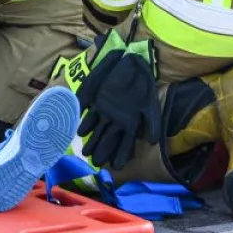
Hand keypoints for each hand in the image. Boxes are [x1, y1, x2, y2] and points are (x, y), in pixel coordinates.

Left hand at [74, 40, 160, 168]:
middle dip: (103, 151)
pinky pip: (90, 115)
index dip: (122, 155)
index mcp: (131, 123)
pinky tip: (80, 131)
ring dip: (92, 141)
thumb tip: (152, 142)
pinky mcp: (97, 101)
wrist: (134, 64)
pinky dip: (85, 123)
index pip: (126, 143)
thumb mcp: (150, 104)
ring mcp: (106, 112)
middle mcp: (117, 120)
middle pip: (109, 140)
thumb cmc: (144, 85)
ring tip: (86, 153)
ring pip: (98, 130)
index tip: (117, 168)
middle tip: (97, 163)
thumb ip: (151, 123)